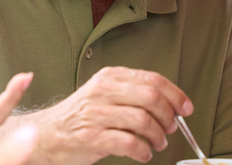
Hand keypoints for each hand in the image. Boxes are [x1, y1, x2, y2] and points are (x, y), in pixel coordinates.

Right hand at [26, 66, 192, 163]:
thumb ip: (132, 94)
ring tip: (158, 143)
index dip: (175, 95)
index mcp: (110, 77)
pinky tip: (143, 153)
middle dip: (168, 117)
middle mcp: (103, 91)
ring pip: (143, 121)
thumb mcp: (103, 94)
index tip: (186, 108)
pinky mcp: (91, 138)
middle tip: (170, 129)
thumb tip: (170, 104)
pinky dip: (143, 151)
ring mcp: (96, 114)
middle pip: (152, 98)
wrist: (45, 134)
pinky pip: (129, 143)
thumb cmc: (79, 117)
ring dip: (158, 136)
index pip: (153, 80)